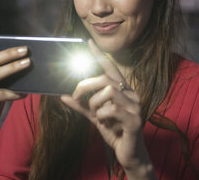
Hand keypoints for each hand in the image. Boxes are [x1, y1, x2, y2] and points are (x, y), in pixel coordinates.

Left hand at [61, 40, 153, 178]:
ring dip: (95, 103)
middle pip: (106, 78)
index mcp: (124, 90)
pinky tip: (106, 124)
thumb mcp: (95, 116)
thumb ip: (81, 105)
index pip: (111, 68)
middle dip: (86, 85)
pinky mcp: (135, 121)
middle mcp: (132, 95)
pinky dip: (102, 116)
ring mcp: (135, 107)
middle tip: (76, 95)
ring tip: (97, 116)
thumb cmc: (114, 132)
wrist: (129, 155)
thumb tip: (63, 95)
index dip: (99, 56)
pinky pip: (112, 110)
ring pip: (109, 91)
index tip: (88, 43)